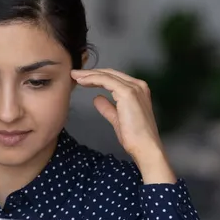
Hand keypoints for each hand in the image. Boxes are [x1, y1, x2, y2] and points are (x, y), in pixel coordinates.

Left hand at [71, 68, 175, 182]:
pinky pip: (106, 80)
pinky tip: (82, 81)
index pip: (114, 78)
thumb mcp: (117, 119)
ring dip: (89, 75)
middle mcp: (138, 85)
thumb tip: (97, 98)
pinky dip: (92, 79)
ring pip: (107, 75)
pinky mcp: (127, 92)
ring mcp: (134, 88)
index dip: (96, 76)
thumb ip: (108, 108)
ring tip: (75, 76)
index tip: (81, 79)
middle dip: (90, 72)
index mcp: (138, 90)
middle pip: (110, 73)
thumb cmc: (135, 137)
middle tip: (74, 73)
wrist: (145, 146)